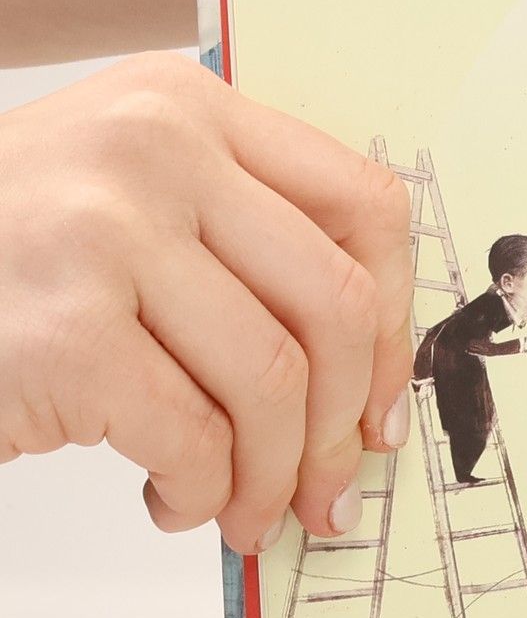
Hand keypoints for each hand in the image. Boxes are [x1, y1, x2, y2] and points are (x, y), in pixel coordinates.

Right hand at [0, 53, 415, 551]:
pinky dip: (202, 492)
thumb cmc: (2, 258)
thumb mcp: (125, 196)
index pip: (365, 206)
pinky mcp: (63, 331)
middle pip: (336, 304)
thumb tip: (372, 380)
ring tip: (243, 511)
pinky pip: (195, 437)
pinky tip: (173, 500)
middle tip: (328, 490)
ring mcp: (104, 234)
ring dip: (271, 476)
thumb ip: (242, 243)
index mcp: (187, 106)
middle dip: (346, 424)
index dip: (397, 321)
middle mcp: (154, 150)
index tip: (381, 402)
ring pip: (275, 382)